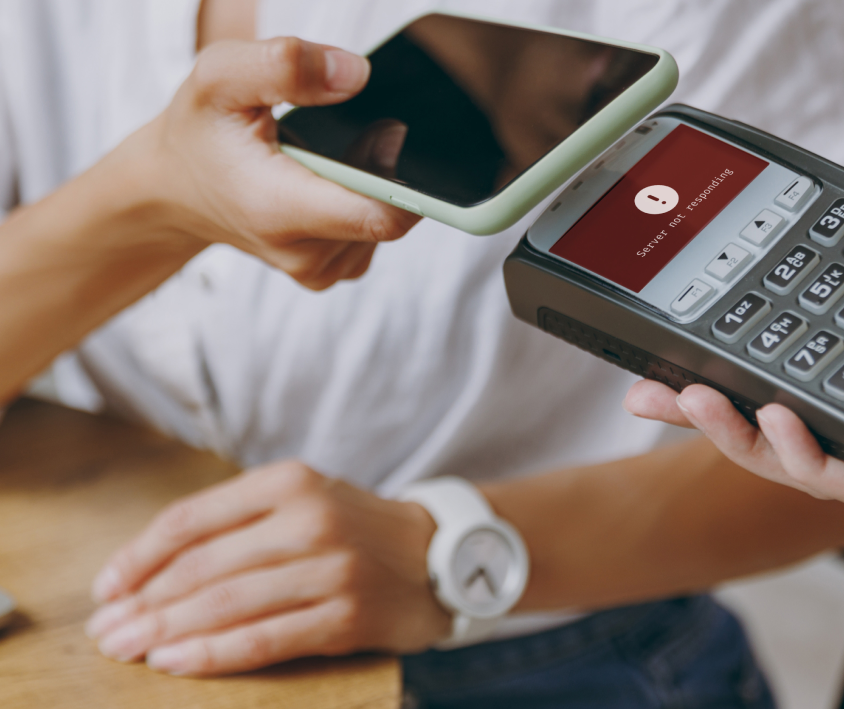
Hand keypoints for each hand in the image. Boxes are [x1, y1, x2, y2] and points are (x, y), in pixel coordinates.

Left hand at [84, 461, 448, 675]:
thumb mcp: (299, 501)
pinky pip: (265, 639)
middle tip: (105, 633)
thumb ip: (234, 524)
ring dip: (166, 633)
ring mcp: (333, 568)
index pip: (192, 519)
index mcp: (290, 482)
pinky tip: (176, 664)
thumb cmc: (351, 530)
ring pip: (227, 604)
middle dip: (143, 605)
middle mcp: (312, 518)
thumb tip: (143, 573)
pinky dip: (213, 655)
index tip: (106, 589)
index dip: (139, 557)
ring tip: (128, 651)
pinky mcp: (348, 615)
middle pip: (202, 567)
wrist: (435, 554)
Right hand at [110, 37, 419, 289]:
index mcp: (278, 209)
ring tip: (329, 155)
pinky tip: (336, 179)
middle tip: (352, 129)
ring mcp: (319, 268)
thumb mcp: (221, 74)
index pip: (381, 215)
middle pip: (390, 214)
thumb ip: (286, 64)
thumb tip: (356, 74)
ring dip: (373, 185)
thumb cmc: (201, 128)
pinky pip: (374, 235)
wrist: (173, 188)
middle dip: (385, 166)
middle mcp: (303, 252)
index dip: (410, 179)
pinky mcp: (330, 268)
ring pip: (386, 224)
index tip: (398, 133)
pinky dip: (366, 203)